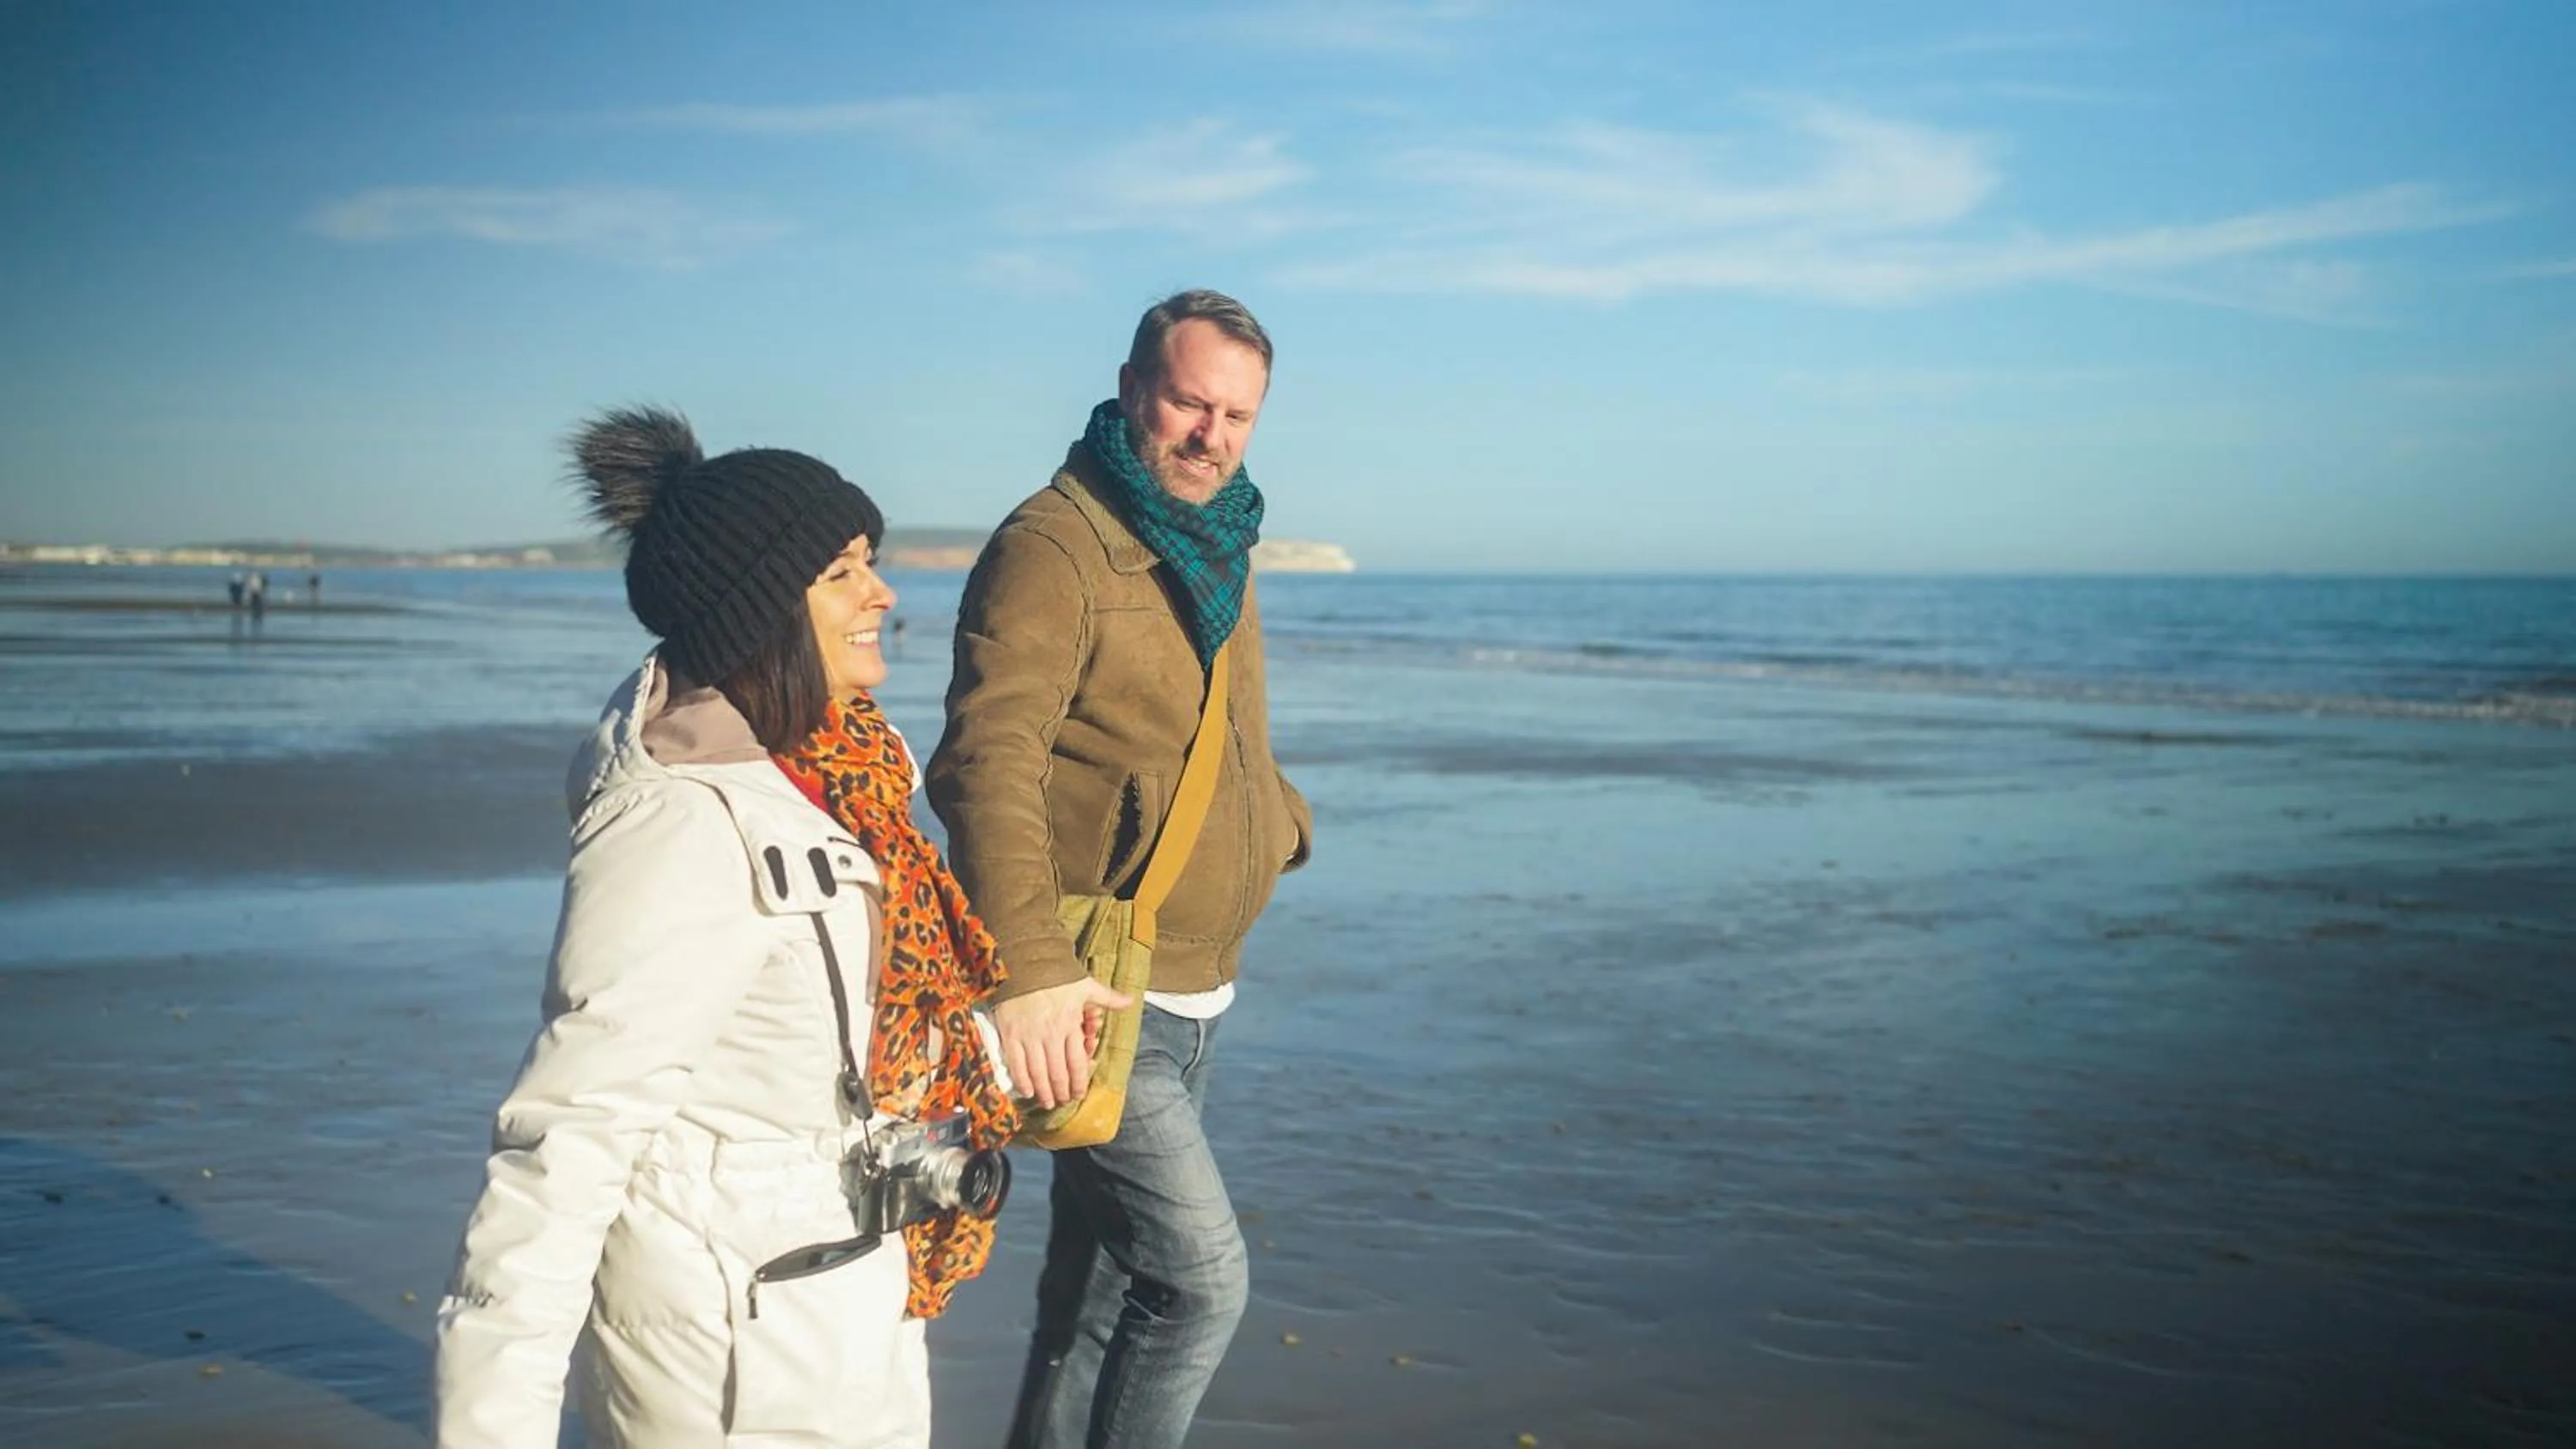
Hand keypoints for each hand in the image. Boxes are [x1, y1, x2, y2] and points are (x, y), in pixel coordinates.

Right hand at [991, 978, 1134, 1109]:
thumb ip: (1107, 998)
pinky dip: (1022, 1081)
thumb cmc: (1056, 974)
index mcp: (1070, 1024)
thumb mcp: (1085, 984)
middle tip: (1062, 1101)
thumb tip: (1131, 1000)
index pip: (1077, 1063)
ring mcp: (1029, 1036)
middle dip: (1062, 1091)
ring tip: (1047, 1102)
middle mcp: (1051, 1034)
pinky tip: (1027, 1091)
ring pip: (1038, 1072)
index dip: (1079, 1083)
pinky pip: (1016, 1064)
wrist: (1024, 961)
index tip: (1079, 1094)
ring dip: (1044, 1091)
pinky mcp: (1010, 1034)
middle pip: (1058, 1072)